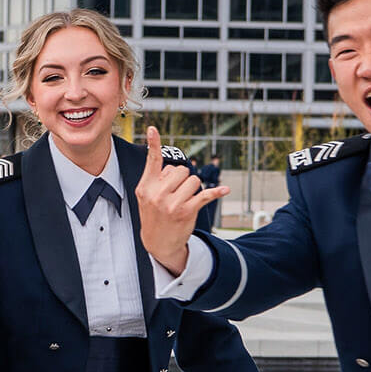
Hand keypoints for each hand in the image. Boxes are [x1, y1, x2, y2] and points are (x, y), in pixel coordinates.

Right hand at [134, 127, 227, 274]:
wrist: (158, 243)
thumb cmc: (154, 216)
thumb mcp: (146, 197)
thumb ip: (156, 180)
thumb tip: (176, 167)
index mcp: (145, 187)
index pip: (152, 161)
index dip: (153, 144)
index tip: (152, 129)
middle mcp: (157, 194)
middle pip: (181, 170)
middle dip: (182, 179)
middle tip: (175, 194)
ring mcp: (172, 203)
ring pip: (194, 180)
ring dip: (193, 188)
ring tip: (184, 200)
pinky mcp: (187, 211)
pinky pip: (205, 195)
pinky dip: (217, 192)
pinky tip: (224, 190)